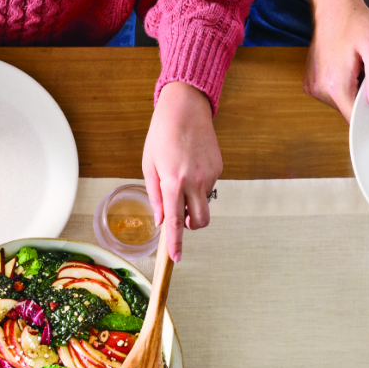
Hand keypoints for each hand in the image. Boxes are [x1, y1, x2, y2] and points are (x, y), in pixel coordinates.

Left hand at [142, 82, 220, 261]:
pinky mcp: (219, 167)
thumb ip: (155, 196)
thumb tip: (162, 220)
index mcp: (173, 182)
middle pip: (200, 221)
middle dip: (192, 226)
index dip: (176, 242)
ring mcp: (210, 174)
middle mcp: (194, 181)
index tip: (176, 258)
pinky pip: (209, 187)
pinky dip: (199, 185)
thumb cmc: (161, 136)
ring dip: (194, 203)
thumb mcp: (149, 166)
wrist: (185, 108)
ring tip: (181, 179)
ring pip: (204, 203)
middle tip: (182, 217)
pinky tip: (191, 165)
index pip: (176, 221)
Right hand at [305, 0, 368, 121]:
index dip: (367, 114)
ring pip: (338, 103)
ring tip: (354, 68)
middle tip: (365, 73)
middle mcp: (320, 89)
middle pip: (346, 110)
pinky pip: (329, 94)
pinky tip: (344, 68)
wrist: (334, 9)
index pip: (353, 117)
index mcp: (335, 85)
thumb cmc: (354, 23)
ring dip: (350, 91)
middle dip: (360, 98)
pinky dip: (340, 86)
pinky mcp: (310, 82)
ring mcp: (312, 86)